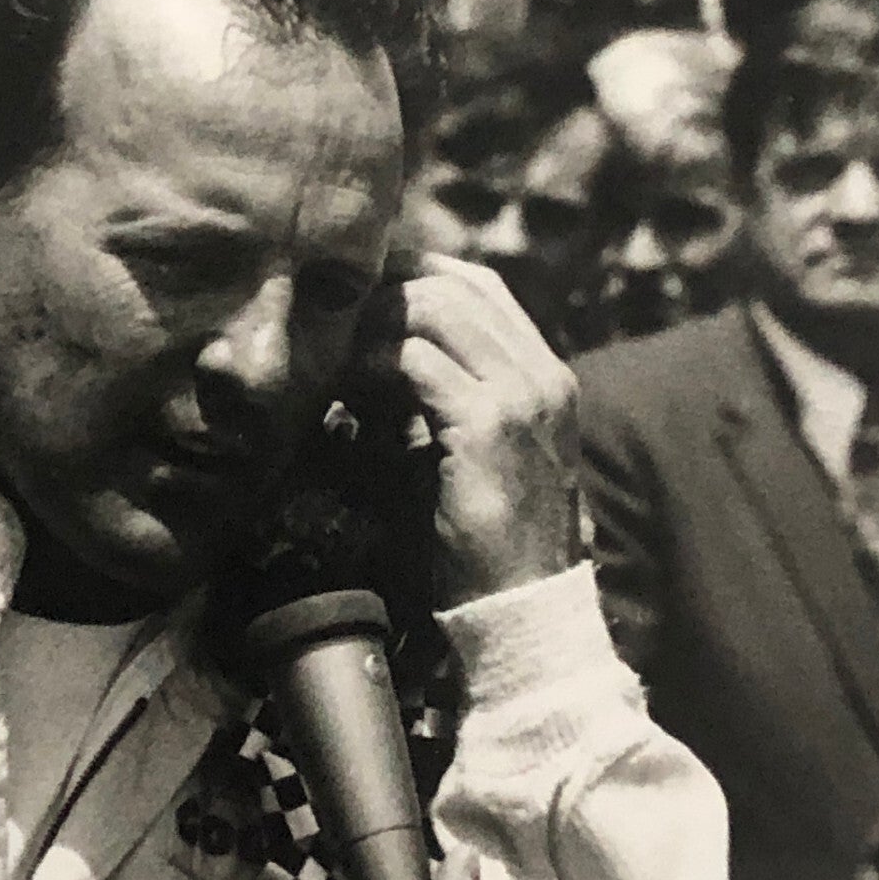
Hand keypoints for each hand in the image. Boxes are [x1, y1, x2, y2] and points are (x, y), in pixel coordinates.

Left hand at [358, 256, 581, 603]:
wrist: (517, 605)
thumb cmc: (480, 535)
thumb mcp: (463, 447)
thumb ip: (436, 395)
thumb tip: (367, 352)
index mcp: (544, 376)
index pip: (481, 286)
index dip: (417, 274)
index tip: (360, 289)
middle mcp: (543, 376)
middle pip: (455, 288)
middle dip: (386, 291)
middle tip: (333, 315)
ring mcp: (522, 397)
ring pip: (435, 311)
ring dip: (375, 324)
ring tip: (336, 350)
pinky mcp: (488, 426)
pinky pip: (415, 363)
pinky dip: (371, 365)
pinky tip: (344, 386)